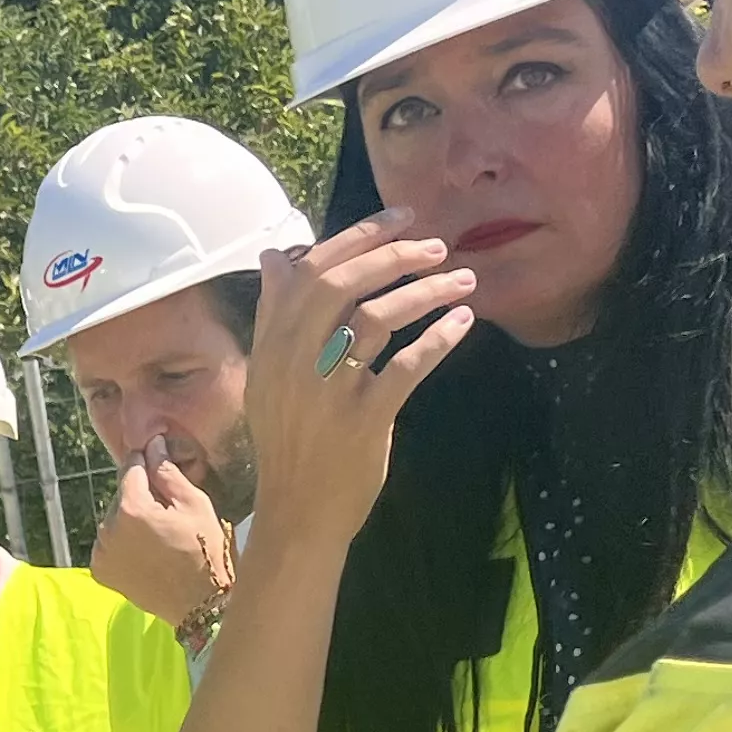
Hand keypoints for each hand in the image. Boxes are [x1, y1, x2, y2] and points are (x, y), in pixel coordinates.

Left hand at [89, 444, 230, 628]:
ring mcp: (101, 551)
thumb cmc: (204, 550)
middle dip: (140, 495)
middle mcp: (108, 528)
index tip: (158, 464)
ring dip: (129, 519)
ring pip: (113, 519)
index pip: (130, 467)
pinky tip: (145, 551)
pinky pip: (108, 544)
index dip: (147, 462)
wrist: (200, 604)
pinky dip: (122, 542)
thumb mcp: (195, 504)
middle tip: (166, 510)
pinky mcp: (100, 570)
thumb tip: (153, 444)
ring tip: (158, 533)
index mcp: (131, 508)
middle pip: (121, 494)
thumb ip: (167, 472)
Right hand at [244, 214, 479, 560]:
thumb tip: (276, 255)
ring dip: (426, 292)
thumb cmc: (288, 440)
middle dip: (395, 255)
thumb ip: (273, 314)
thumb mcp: (268, 374)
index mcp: (271, 343)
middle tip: (437, 246)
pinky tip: (462, 324)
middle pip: (344, 285)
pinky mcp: (364, 418)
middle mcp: (294, 359)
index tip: (400, 219)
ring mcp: (328, 389)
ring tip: (463, 281)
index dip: (358, 237)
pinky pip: (407, 367)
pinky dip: (438, 340)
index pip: (311, 270)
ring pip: (379, 319)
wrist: (297, 512)